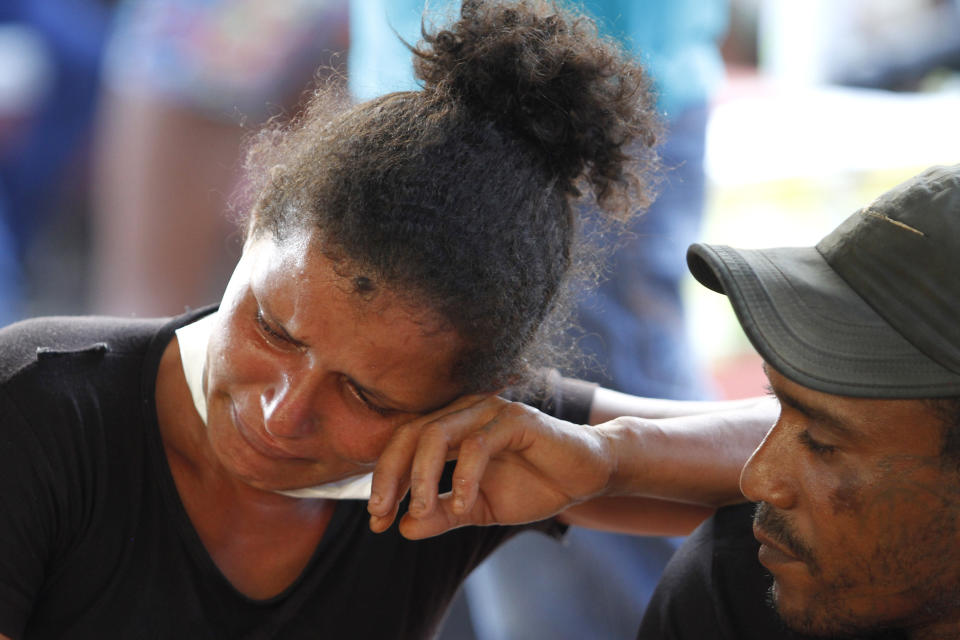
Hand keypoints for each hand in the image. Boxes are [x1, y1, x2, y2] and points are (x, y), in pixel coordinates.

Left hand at [367, 394, 614, 538]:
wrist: (586, 475)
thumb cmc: (534, 485)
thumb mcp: (480, 508)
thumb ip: (442, 515)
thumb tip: (403, 528)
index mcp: (451, 428)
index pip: (402, 445)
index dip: (384, 480)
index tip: (378, 521)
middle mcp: (464, 412)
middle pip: (410, 434)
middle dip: (391, 476)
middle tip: (383, 514)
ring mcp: (489, 411)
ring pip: (437, 434)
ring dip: (422, 476)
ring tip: (422, 511)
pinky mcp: (516, 418)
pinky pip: (478, 444)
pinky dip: (464, 476)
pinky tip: (462, 505)